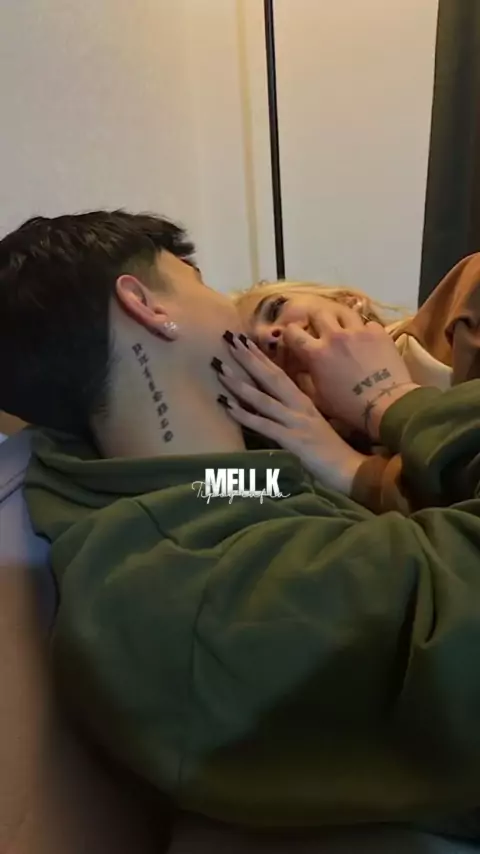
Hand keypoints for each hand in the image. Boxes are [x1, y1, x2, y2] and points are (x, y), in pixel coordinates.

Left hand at [215, 334, 366, 494]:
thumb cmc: (329, 449)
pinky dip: (245, 415)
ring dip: (241, 384)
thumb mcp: (310, 423)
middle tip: (230, 342)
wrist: (349, 469)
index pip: (279, 373)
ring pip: (264, 398)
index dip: (261, 357)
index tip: (244, 341)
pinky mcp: (292, 440)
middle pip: (271, 377)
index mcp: (303, 401)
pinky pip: (264, 425)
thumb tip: (273, 402)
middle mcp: (299, 406)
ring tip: (221, 370)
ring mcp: (296, 422)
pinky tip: (228, 406)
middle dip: (249, 359)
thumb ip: (294, 411)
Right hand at [283, 314, 418, 440]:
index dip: (290, 333)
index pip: (292, 332)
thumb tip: (300, 369)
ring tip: (342, 326)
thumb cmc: (348, 406)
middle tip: (318, 327)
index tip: (294, 339)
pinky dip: (364, 330)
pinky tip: (367, 339)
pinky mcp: (378, 332)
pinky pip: (367, 323)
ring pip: (343, 311)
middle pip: (318, 312)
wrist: (387, 403)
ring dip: (339, 319)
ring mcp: (358, 331)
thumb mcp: (318, 399)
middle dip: (315, 319)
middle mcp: (334, 336)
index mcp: (316, 353)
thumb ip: (305, 381)